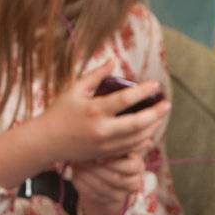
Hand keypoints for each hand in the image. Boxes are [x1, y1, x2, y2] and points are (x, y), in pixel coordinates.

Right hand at [38, 63, 170, 165]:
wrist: (47, 141)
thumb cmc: (60, 111)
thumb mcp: (74, 89)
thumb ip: (95, 75)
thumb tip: (113, 59)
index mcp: (94, 110)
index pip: (125, 99)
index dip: (143, 91)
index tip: (155, 85)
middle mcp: (102, 129)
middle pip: (138, 123)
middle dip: (156, 113)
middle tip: (167, 105)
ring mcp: (105, 144)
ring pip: (138, 137)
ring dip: (153, 127)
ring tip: (161, 116)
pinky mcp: (106, 154)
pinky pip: (131, 148)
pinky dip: (143, 140)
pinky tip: (150, 132)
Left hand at [71, 153, 146, 214]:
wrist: (105, 177)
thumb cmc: (108, 156)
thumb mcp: (114, 149)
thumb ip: (111, 146)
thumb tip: (99, 141)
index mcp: (138, 165)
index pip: (131, 167)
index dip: (113, 163)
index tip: (97, 157)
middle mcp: (135, 182)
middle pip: (118, 179)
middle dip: (97, 170)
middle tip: (82, 160)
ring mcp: (123, 194)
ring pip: (105, 188)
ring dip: (88, 176)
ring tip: (76, 165)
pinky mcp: (109, 202)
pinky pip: (95, 195)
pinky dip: (82, 184)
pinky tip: (75, 174)